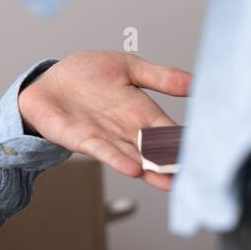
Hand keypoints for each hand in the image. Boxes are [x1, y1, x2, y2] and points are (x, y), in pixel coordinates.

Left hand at [19, 51, 191, 190]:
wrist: (46, 81)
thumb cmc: (85, 75)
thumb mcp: (128, 67)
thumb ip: (160, 77)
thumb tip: (196, 82)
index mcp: (141, 111)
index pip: (168, 130)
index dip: (183, 142)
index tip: (204, 155)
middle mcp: (126, 129)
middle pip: (154, 150)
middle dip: (171, 165)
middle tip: (192, 177)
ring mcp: (106, 137)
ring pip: (133, 157)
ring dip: (150, 171)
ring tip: (169, 182)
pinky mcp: (82, 140)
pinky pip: (103, 151)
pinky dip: (118, 160)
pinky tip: (134, 169)